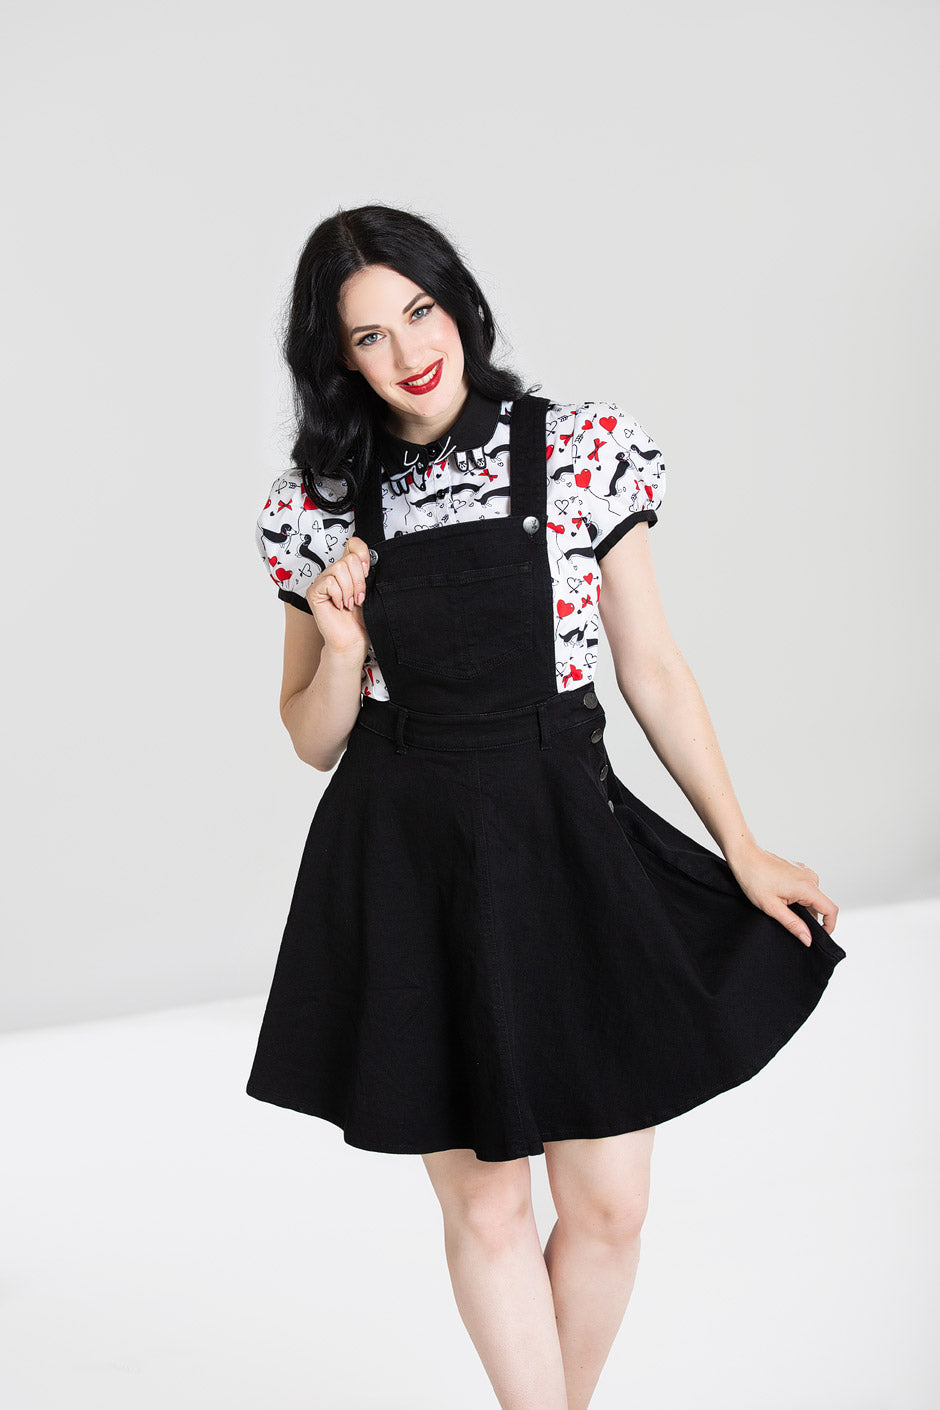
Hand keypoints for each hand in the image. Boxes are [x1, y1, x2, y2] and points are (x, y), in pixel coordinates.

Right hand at [305, 536, 372, 655]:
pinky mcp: (314, 592)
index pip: (353, 543)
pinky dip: (339, 595)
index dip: (362, 552)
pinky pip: (329, 582)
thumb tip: (365, 558)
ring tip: (349, 603)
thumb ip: (364, 572)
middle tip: (358, 598)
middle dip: (359, 581)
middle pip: (349, 559)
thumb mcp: (368, 590)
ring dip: (349, 589)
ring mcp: (321, 582)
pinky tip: (339, 606)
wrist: (353, 639)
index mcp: (347, 570)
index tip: (366, 570)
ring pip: (339, 569)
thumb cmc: (360, 619)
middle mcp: (333, 573)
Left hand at [727, 843, 838, 947]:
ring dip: (802, 906)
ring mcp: (805, 871)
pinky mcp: (799, 869)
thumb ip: (793, 924)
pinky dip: (798, 897)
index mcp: (807, 887)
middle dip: (809, 917)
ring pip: (812, 897)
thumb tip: (808, 939)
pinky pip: (805, 888)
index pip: (831, 910)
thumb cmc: (755, 880)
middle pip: (820, 905)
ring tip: (781, 906)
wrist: (745, 857)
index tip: (819, 937)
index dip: (829, 926)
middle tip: (790, 922)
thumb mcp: (772, 907)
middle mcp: (810, 877)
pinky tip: (780, 896)